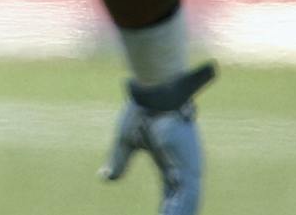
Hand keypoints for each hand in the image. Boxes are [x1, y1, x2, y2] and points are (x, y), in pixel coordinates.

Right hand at [100, 62, 215, 214]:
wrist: (155, 93)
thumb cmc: (142, 110)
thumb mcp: (127, 141)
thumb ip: (119, 162)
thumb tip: (105, 178)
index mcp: (171, 162)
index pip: (172, 193)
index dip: (168, 207)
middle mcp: (185, 166)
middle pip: (183, 199)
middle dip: (175, 212)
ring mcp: (190, 167)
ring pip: (189, 202)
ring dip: (179, 213)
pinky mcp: (189, 166)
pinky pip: (189, 196)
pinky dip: (181, 209)